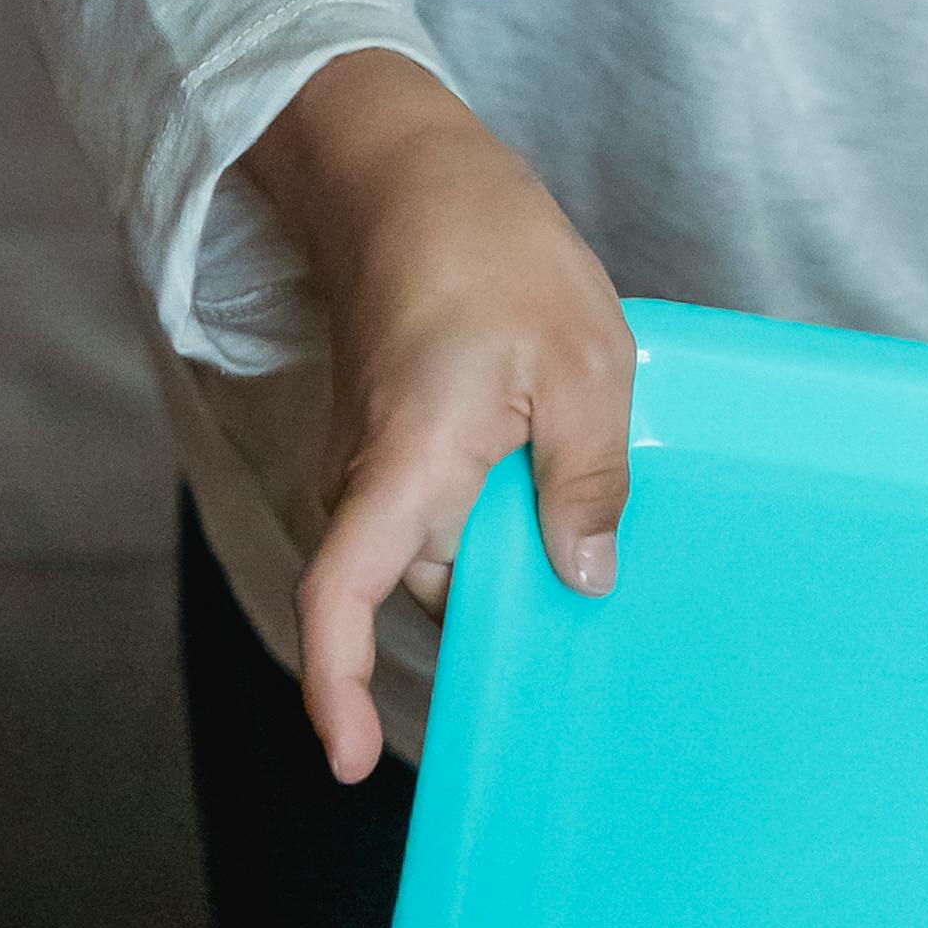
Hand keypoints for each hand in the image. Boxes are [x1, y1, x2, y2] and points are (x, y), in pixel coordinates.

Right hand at [244, 50, 634, 781]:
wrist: (404, 166)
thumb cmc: (491, 247)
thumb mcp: (585, 362)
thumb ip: (588, 479)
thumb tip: (584, 579)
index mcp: (408, 465)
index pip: (342, 598)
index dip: (336, 686)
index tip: (347, 761)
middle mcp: (372, 475)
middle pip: (420, 587)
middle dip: (492, 616)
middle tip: (587, 641)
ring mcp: (376, 456)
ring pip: (438, 548)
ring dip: (505, 552)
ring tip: (591, 537)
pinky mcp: (394, 435)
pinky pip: (438, 506)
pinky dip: (495, 513)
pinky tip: (560, 485)